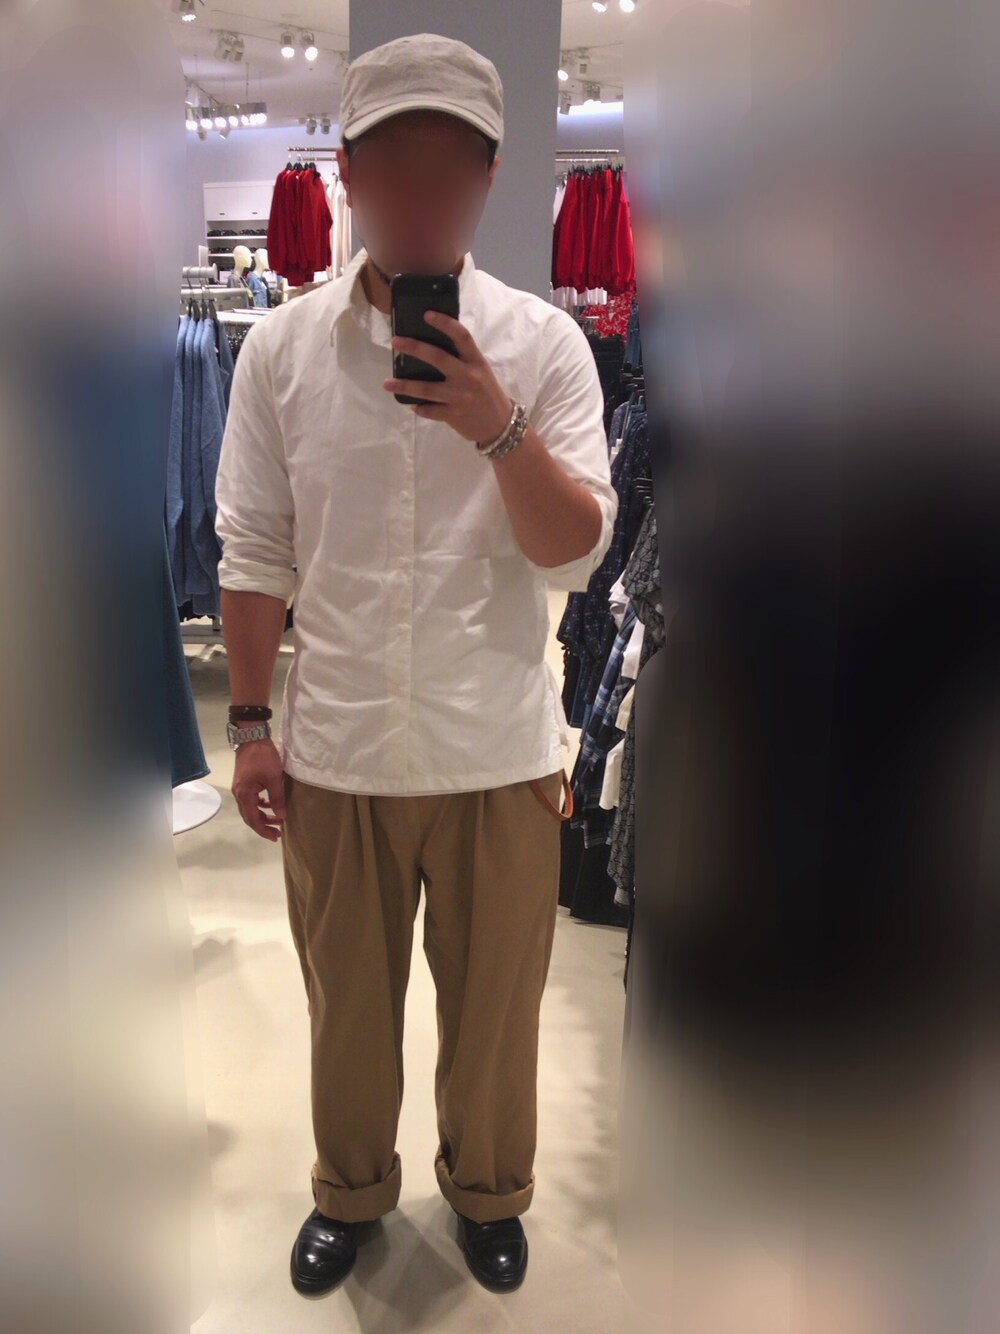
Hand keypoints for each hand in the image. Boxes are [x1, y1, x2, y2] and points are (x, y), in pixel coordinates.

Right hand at [232, 738, 285, 841]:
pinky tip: (269, 804)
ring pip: (250, 808)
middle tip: (278, 832)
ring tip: (277, 818)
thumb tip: (281, 816)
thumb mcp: (274, 778)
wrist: (251, 737)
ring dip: (262, 815)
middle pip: (249, 816)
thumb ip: (277, 798)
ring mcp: (240, 788)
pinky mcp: (243, 782)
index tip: (276, 837)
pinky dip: (260, 805)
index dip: (264, 830)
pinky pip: (250, 799)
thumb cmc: (263, 757)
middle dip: (263, 826)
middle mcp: (239, 794)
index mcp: (244, 795)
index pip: (253, 820)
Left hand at [384, 311, 513, 443]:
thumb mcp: (481, 372)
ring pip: (427, 389)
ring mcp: (459, 397)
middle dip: (414, 348)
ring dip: (405, 386)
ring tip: (387, 383)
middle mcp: (468, 377)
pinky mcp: (453, 415)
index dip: (445, 324)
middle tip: (395, 342)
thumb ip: (462, 360)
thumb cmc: (488, 394)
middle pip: (438, 358)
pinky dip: (419, 408)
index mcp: (476, 362)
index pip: (462, 337)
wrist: (500, 426)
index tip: (427, 314)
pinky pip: (430, 411)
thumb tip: (433, 346)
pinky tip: (410, 404)